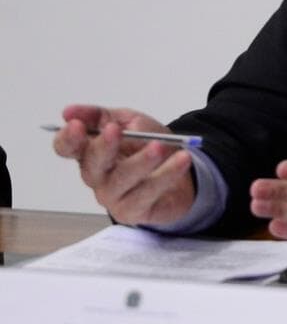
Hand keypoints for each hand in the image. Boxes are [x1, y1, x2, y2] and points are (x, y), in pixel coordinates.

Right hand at [52, 104, 194, 226]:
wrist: (182, 174)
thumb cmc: (149, 146)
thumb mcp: (128, 122)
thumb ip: (100, 115)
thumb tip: (70, 111)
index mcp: (90, 152)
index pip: (66, 148)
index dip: (67, 138)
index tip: (75, 124)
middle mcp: (97, 177)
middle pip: (91, 164)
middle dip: (103, 146)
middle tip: (115, 130)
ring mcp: (113, 197)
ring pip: (122, 179)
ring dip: (141, 162)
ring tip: (160, 147)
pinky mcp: (133, 211)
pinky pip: (148, 193)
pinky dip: (167, 174)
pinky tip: (181, 160)